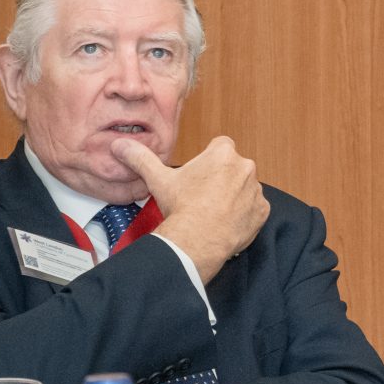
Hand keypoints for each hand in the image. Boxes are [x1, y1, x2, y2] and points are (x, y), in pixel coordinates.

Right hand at [119, 136, 266, 282]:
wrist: (198, 238)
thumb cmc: (181, 207)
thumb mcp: (158, 179)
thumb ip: (141, 158)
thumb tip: (120, 145)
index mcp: (223, 154)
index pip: (220, 145)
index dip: (208, 158)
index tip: (199, 173)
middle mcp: (245, 167)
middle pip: (233, 167)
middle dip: (221, 177)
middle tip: (202, 194)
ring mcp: (256, 189)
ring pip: (244, 187)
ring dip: (234, 195)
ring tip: (212, 210)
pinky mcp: (263, 210)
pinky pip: (254, 208)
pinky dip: (243, 214)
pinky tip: (225, 221)